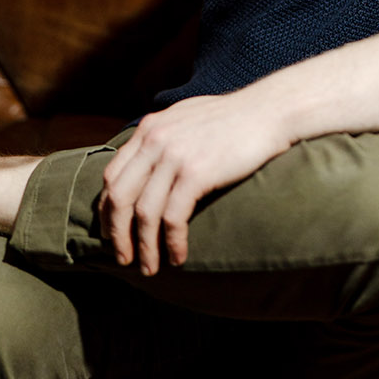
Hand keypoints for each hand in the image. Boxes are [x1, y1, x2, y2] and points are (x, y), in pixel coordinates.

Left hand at [98, 90, 292, 275]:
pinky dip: (171, 243)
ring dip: (143, 247)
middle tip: (123, 258)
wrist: (270, 110)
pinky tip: (178, 257)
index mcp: (150, 128)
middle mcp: (155, 140)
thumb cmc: (235, 117)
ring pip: (143, 213)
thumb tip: (148, 163)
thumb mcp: (187, 117)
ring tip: (150, 268)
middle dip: (116, 234)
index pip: (111, 175)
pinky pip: (173, 217)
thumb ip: (164, 136)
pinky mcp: (197, 172)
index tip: (113, 233)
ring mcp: (174, 156)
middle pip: (119, 196)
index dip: (108, 210)